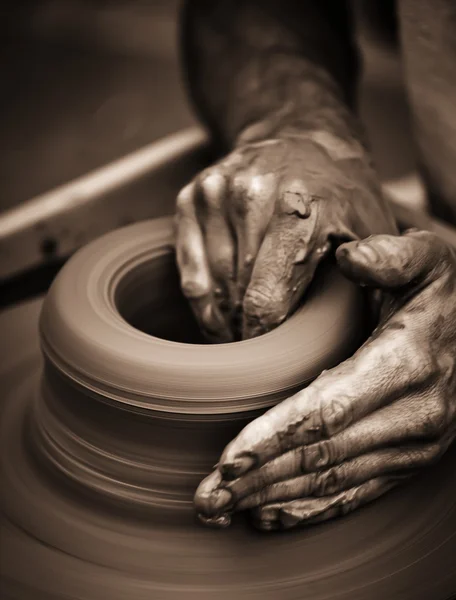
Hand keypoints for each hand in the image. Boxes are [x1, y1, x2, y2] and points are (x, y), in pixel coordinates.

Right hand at [175, 131, 396, 341]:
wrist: (300, 135)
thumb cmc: (341, 191)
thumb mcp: (373, 227)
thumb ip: (373, 274)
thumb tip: (361, 326)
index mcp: (303, 209)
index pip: (266, 300)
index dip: (263, 340)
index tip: (267, 359)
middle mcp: (253, 196)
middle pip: (236, 297)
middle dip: (246, 332)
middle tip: (260, 348)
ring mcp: (217, 194)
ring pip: (210, 286)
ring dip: (224, 319)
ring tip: (241, 331)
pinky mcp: (192, 198)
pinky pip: (188, 269)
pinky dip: (202, 300)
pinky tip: (217, 315)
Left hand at [194, 230, 455, 529]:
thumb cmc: (441, 294)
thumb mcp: (426, 259)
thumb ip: (390, 256)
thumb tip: (350, 257)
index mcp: (404, 364)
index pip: (327, 411)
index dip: (274, 438)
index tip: (227, 461)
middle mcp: (411, 415)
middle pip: (320, 456)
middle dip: (258, 479)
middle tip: (206, 499)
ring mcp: (412, 445)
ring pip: (331, 480)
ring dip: (273, 499)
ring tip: (222, 510)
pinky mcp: (408, 460)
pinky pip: (356, 492)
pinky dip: (310, 509)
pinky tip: (270, 515)